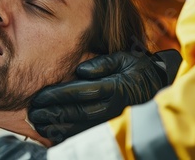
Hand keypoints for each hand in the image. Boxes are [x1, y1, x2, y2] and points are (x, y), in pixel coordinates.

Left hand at [28, 49, 181, 143]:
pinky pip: (89, 134)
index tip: (38, 98)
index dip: (55, 96)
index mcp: (114, 87)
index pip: (78, 92)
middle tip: (32, 114)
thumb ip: (102, 63)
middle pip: (76, 112)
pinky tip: (56, 134)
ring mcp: (113, 119)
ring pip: (80, 127)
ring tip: (39, 125)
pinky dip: (71, 136)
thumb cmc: (139, 70)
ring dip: (57, 127)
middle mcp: (112, 106)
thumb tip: (80, 71)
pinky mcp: (114, 127)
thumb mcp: (124, 59)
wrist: (161, 88)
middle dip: (51, 113)